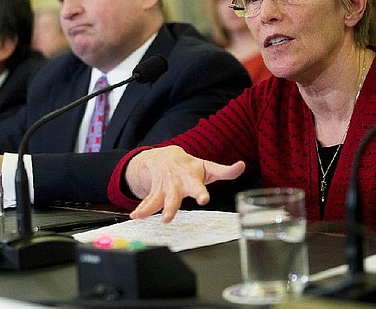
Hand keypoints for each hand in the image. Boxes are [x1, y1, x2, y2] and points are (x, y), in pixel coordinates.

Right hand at [125, 145, 244, 221]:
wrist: (164, 157)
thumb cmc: (190, 166)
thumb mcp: (207, 167)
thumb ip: (225, 171)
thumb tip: (241, 165)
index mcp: (191, 179)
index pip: (197, 186)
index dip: (200, 192)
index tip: (202, 199)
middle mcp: (176, 184)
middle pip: (173, 197)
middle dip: (170, 207)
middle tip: (167, 218)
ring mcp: (164, 189)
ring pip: (156, 200)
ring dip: (149, 209)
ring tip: (142, 216)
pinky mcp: (154, 192)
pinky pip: (146, 201)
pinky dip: (140, 209)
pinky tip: (135, 216)